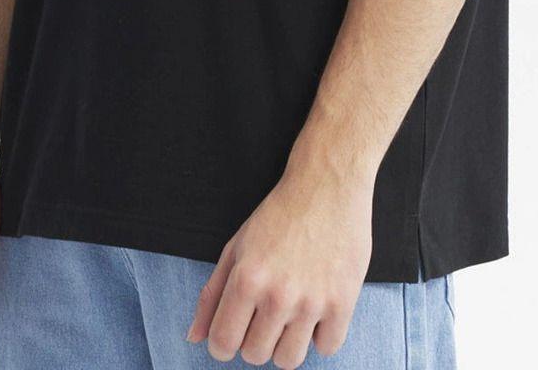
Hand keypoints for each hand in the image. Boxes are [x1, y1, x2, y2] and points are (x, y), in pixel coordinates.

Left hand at [185, 151, 375, 366]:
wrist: (327, 184)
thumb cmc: (281, 213)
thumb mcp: (237, 246)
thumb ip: (213, 294)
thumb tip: (195, 336)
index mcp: (247, 279)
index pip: (223, 344)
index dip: (224, 343)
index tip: (234, 332)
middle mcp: (278, 295)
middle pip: (256, 355)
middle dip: (256, 339)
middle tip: (266, 312)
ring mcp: (312, 301)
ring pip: (289, 360)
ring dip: (286, 343)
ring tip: (291, 314)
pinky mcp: (343, 302)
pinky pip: (326, 348)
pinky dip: (321, 335)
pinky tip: (317, 309)